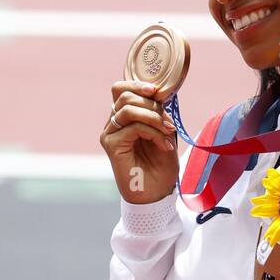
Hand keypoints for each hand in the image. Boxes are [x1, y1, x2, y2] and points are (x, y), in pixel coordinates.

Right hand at [100, 79, 179, 203]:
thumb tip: (160, 92)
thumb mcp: (165, 133)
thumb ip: (159, 113)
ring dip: (154, 117)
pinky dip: (153, 132)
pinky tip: (164, 145)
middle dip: (151, 104)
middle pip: (124, 95)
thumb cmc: (161, 167)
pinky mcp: (111, 145)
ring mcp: (110, 134)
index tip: (156, 91)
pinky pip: (133, 127)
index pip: (121, 89)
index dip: (137, 84)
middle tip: (169, 122)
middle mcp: (114, 124)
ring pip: (128, 108)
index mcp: (125, 118)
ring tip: (168, 132)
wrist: (157, 195)